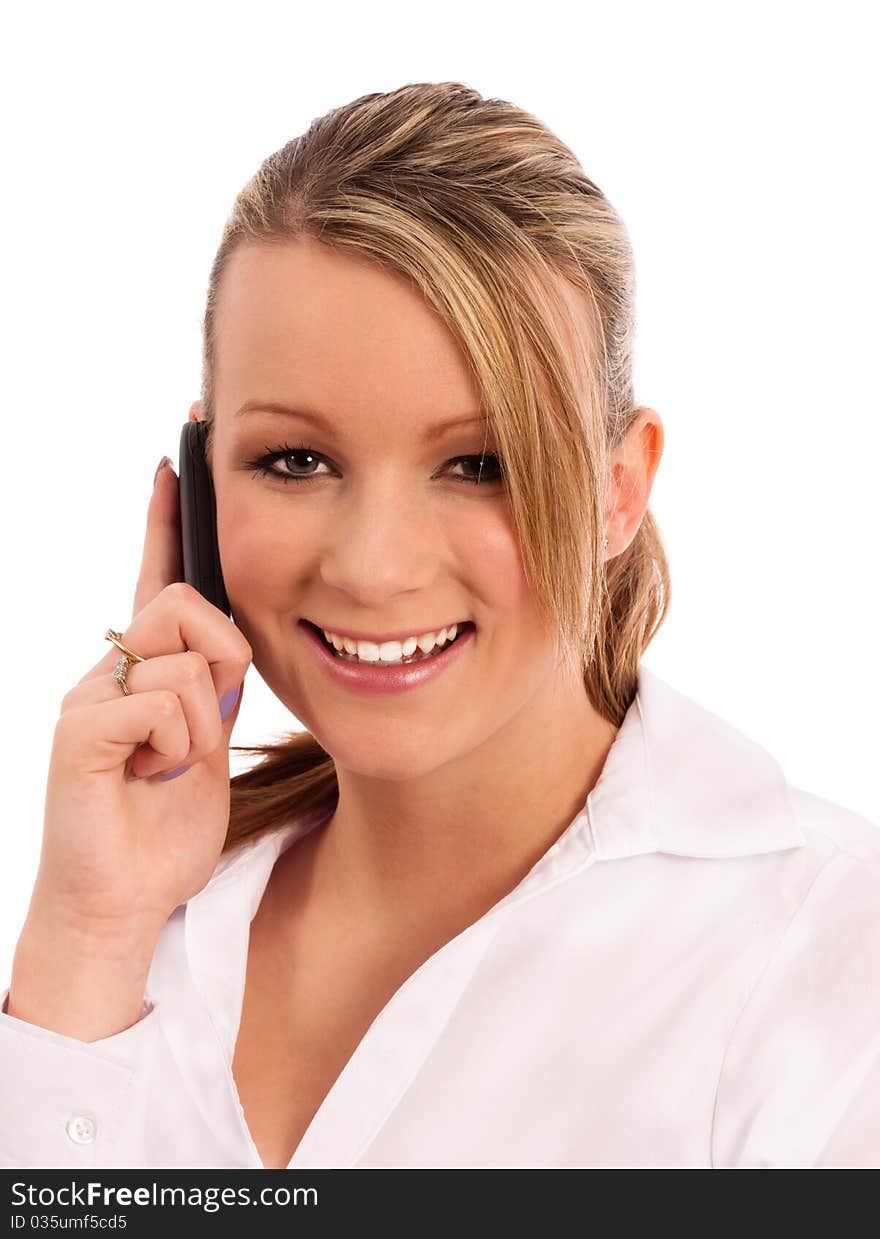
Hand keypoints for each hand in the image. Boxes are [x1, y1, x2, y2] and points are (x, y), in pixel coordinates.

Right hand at [28, 454, 251, 939]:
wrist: (122, 901)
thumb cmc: (165, 828)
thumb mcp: (207, 743)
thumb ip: (213, 687)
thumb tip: (228, 646)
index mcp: (144, 670)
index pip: (159, 576)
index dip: (168, 517)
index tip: (177, 455)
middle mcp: (110, 670)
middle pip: (187, 603)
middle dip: (223, 662)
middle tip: (205, 729)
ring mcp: (89, 696)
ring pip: (185, 661)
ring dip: (204, 727)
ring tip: (171, 770)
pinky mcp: (80, 729)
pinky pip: (161, 704)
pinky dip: (179, 749)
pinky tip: (152, 779)